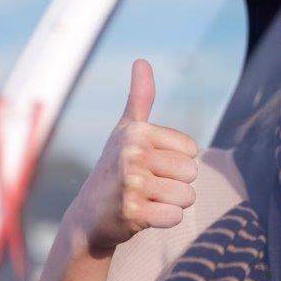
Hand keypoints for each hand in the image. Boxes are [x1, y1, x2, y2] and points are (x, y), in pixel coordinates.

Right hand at [65, 59, 197, 251]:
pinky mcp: (132, 212)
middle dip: (175, 185)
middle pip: (192, 173)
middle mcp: (131, 154)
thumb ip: (140, 98)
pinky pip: (175, 217)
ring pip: (187, 196)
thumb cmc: (115, 170)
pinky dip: (164, 220)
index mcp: (136, 132)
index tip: (148, 166)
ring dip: (171, 203)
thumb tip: (141, 60)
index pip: (192, 150)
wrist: (89, 217)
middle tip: (146, 187)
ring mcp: (130, 183)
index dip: (175, 163)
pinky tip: (142, 217)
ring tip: (145, 200)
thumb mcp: (125, 131)